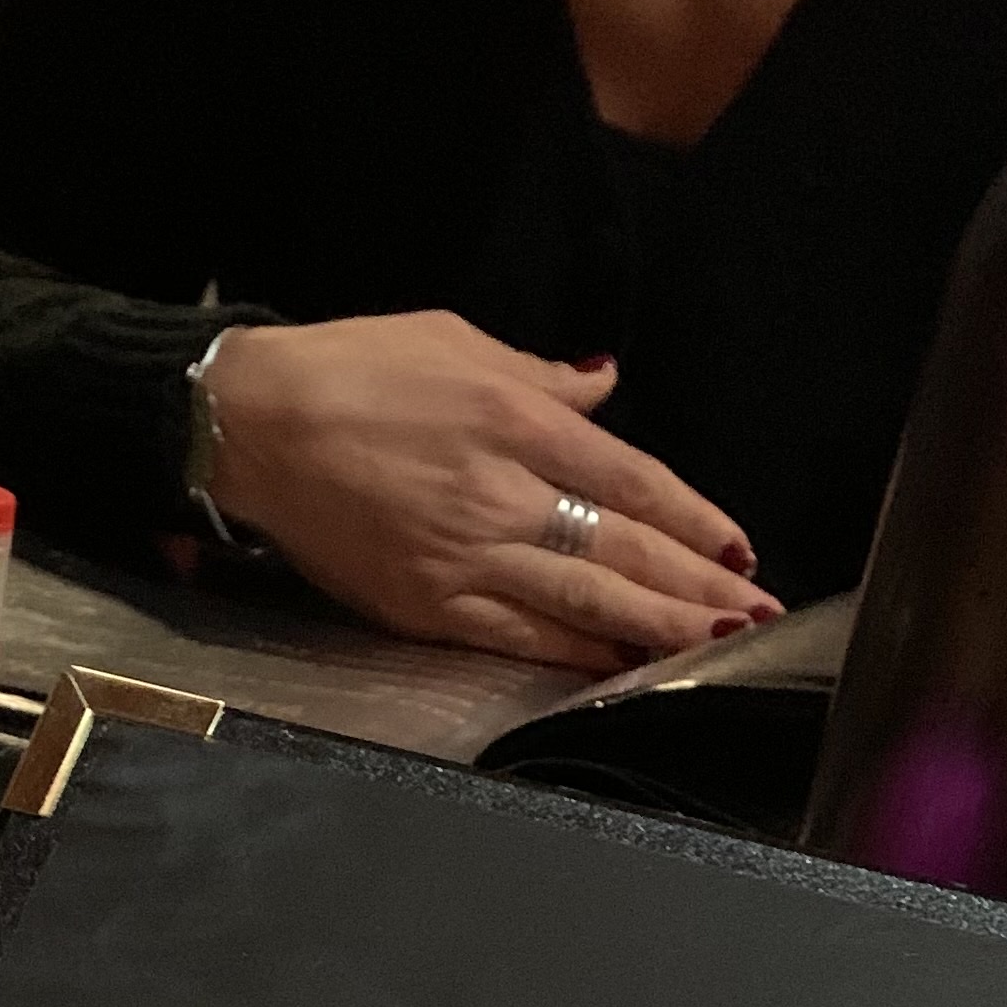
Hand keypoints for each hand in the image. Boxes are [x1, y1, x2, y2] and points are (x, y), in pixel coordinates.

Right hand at [200, 310, 779, 673]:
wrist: (253, 426)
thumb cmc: (350, 370)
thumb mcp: (455, 342)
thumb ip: (540, 377)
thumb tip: (603, 389)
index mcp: (513, 418)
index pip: (628, 479)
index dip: (691, 519)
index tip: (737, 548)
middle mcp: (498, 493)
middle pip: (619, 548)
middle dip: (694, 585)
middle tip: (754, 614)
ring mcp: (464, 557)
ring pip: (580, 600)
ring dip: (654, 628)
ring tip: (712, 645)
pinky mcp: (427, 604)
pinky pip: (518, 637)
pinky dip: (574, 654)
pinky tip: (618, 665)